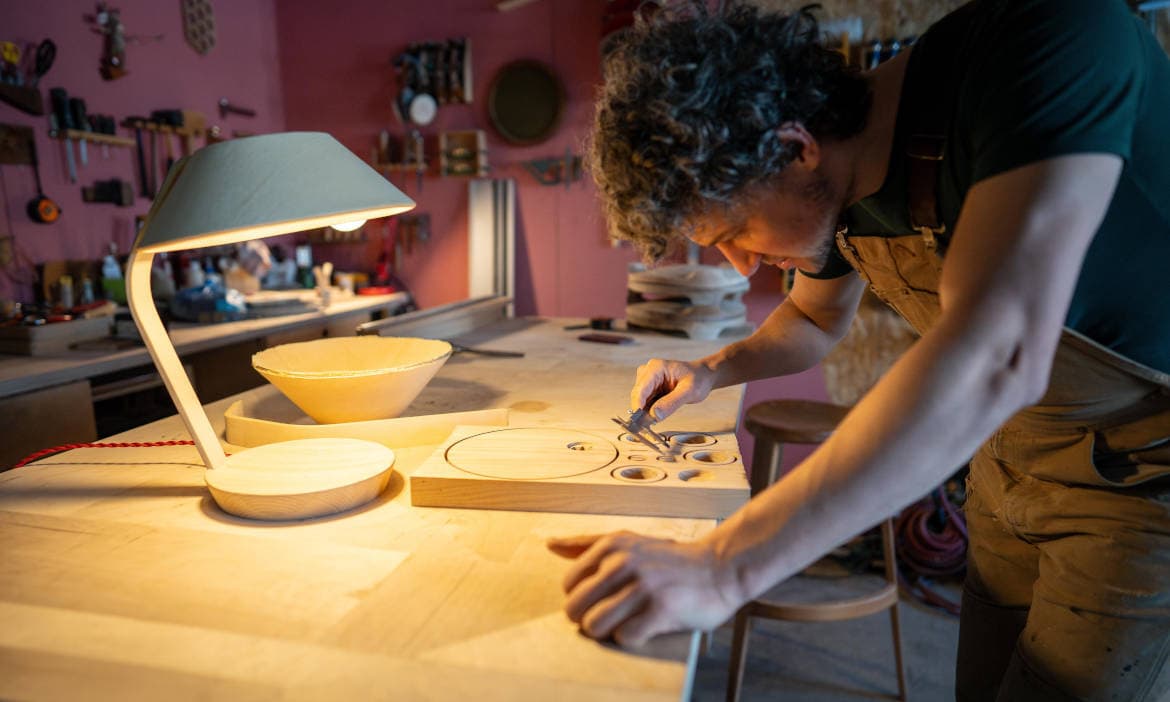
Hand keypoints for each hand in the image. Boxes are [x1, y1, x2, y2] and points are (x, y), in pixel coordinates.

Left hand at [547, 530, 740, 646]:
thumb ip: (587, 544)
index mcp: (611, 546)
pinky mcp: (661, 609)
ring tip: (630, 620)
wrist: (720, 568)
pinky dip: (634, 637)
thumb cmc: (668, 560)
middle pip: (575, 609)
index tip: (607, 595)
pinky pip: (624, 637)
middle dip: (590, 618)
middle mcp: (623, 562)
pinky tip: (648, 624)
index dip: (585, 598)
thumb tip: (550, 544)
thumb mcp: (627, 542)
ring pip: (595, 626)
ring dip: (609, 631)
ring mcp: (642, 586)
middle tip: (615, 614)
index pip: (568, 586)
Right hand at [630, 359, 715, 421]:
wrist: (703, 376)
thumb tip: (654, 415)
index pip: (640, 389)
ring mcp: (649, 379)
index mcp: (656, 368)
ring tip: (658, 419)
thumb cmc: (698, 379)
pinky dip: (650, 410)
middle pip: (638, 395)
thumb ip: (671, 403)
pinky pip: (645, 402)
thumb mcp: (689, 392)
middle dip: (642, 411)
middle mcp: (649, 371)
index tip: (641, 422)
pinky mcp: (651, 387)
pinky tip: (659, 414)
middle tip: (650, 426)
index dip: (638, 406)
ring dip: (646, 412)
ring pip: (640, 400)